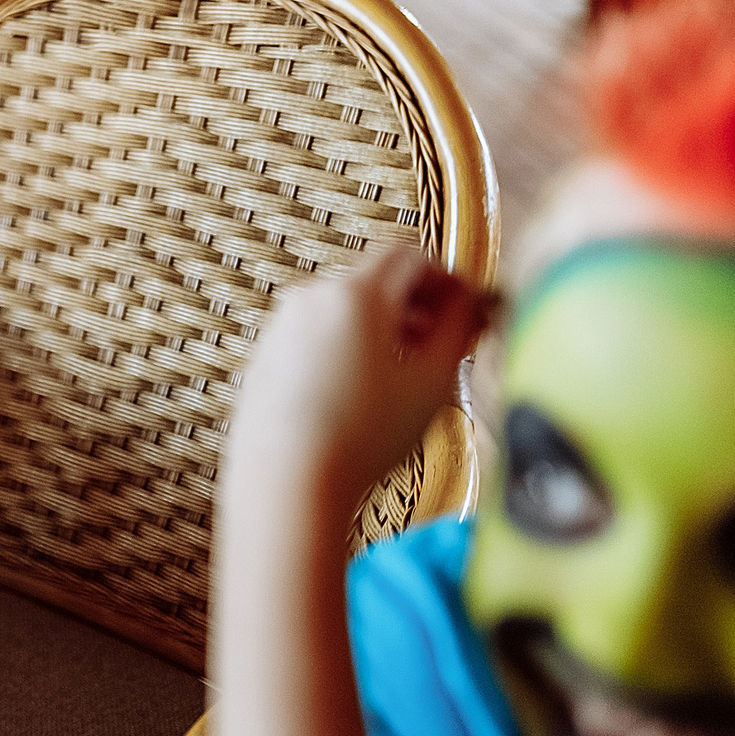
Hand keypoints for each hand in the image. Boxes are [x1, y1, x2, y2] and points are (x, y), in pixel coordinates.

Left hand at [225, 246, 491, 505]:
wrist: (287, 479)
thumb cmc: (360, 436)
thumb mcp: (433, 380)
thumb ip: (459, 327)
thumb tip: (471, 302)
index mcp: (354, 293)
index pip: (408, 255)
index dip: (446, 277)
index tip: (466, 306)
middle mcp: (309, 299)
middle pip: (373, 280)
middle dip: (415, 303)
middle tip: (443, 341)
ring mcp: (280, 327)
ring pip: (341, 309)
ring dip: (380, 326)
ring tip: (405, 373)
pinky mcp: (263, 357)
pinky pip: (313, 336)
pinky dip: (343, 347)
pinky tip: (360, 391)